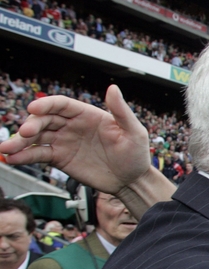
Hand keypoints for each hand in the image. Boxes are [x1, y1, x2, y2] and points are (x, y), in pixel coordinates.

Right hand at [2, 85, 150, 193]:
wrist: (132, 180)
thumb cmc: (136, 154)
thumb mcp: (134, 132)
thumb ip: (121, 111)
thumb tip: (113, 87)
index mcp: (87, 114)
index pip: (61, 105)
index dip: (46, 105)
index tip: (33, 109)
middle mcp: (72, 125)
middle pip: (44, 120)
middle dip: (32, 125)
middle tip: (26, 134)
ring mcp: (63, 142)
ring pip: (37, 138)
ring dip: (20, 141)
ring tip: (7, 149)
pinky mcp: (60, 158)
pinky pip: (38, 155)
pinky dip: (24, 156)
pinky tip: (12, 159)